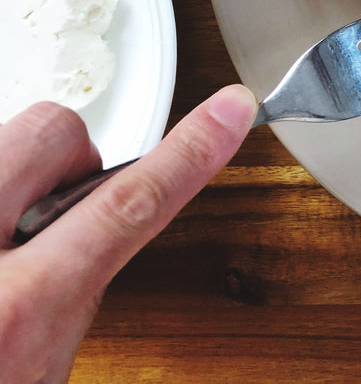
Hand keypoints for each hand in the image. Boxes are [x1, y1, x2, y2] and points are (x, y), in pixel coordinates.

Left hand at [0, 84, 258, 382]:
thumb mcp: (39, 375)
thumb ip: (66, 301)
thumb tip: (83, 240)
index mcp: (16, 309)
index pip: (129, 204)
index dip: (190, 152)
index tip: (230, 111)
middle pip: (49, 129)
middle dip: (66, 159)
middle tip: (52, 213)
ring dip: (2, 189)